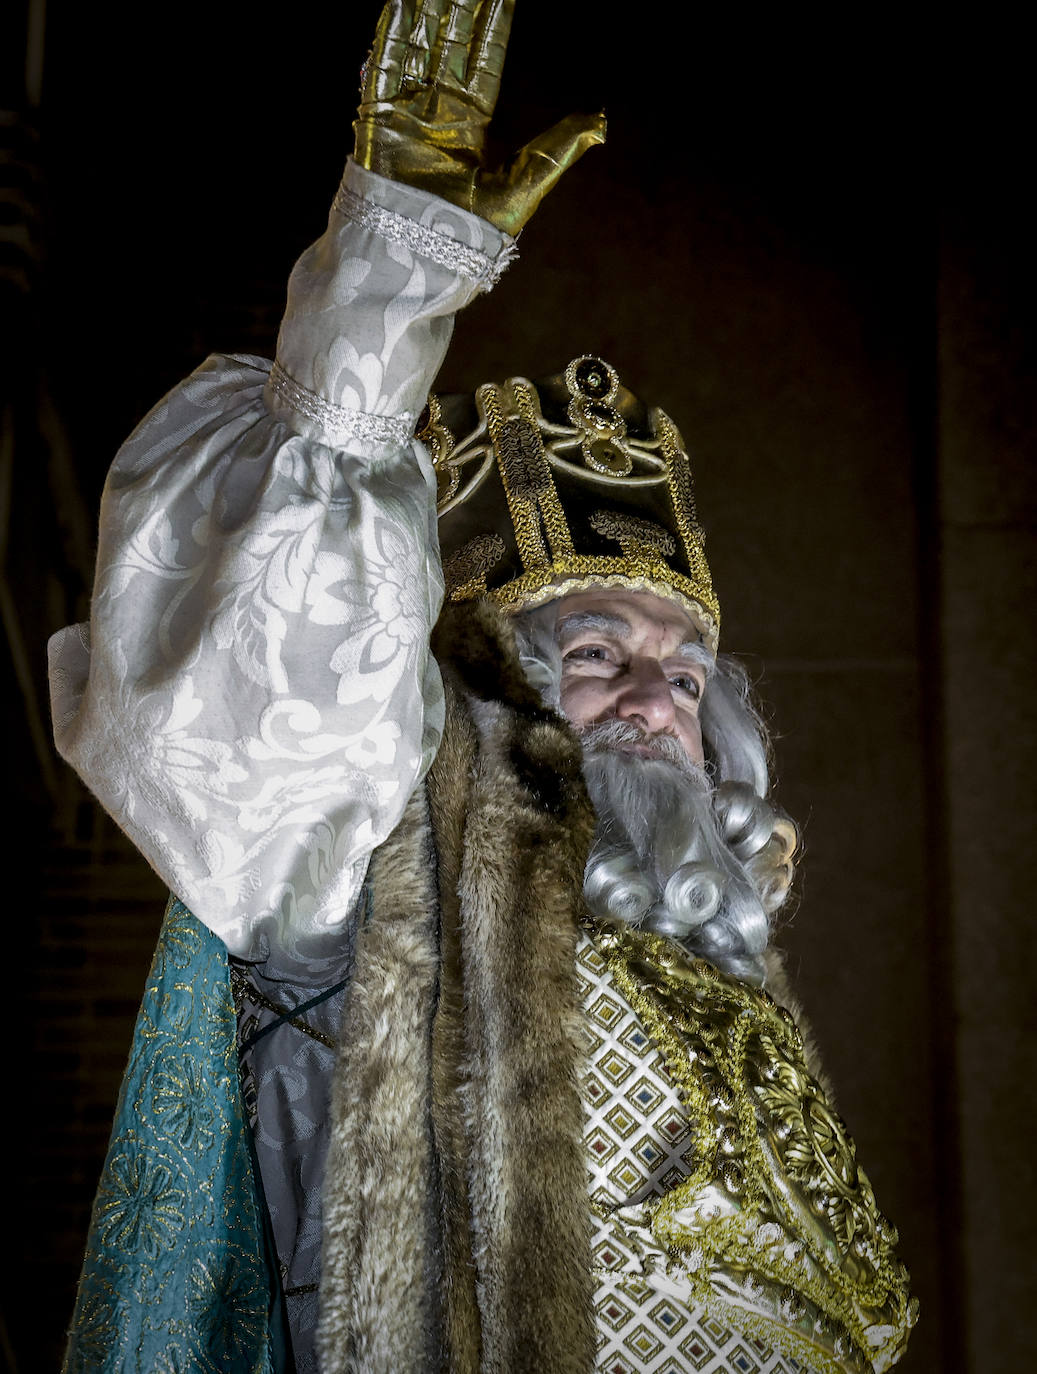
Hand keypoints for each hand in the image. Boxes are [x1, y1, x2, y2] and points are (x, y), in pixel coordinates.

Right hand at [355, 0, 604, 236]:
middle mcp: (438, 111)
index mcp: (472, 123)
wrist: (419, 262)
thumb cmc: (470, 237)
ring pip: (418, 46)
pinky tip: (398, 3)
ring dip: (425, 9)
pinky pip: (382, 66)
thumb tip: (601, 124)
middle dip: (457, 5)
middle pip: (449, 43)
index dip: (491, 23)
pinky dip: (390, 34)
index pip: (483, 58)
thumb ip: (556, 150)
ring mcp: (406, 112)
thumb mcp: (523, 188)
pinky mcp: (377, 119)